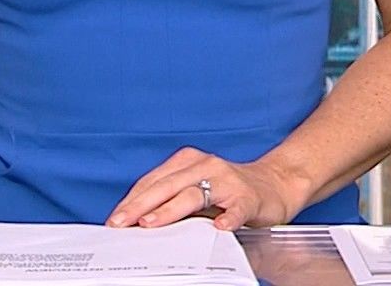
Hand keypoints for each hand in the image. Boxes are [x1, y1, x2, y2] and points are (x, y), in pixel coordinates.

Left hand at [106, 147, 310, 230]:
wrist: (275, 184)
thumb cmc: (229, 190)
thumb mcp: (196, 190)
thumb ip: (171, 200)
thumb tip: (137, 221)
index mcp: (188, 162)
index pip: (153, 181)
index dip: (132, 200)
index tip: (115, 218)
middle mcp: (206, 166)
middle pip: (167, 186)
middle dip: (140, 205)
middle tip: (122, 222)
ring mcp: (228, 181)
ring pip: (194, 194)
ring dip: (170, 209)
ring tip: (151, 223)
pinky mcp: (248, 197)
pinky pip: (236, 208)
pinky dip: (228, 217)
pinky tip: (219, 227)